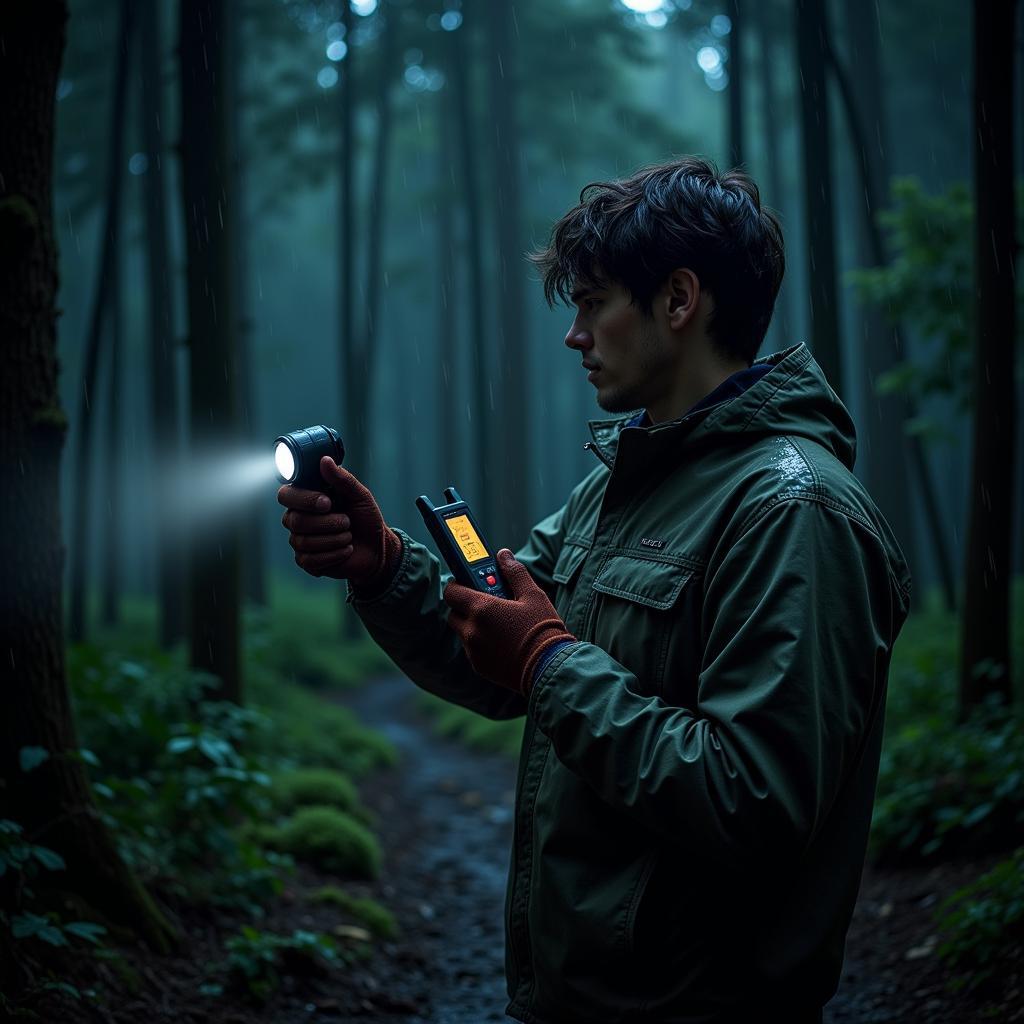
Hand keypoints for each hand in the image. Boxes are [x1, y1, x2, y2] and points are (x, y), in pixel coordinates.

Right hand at [277, 457, 401, 587]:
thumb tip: (325, 460)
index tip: (327, 502)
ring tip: (349, 535)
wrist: (377, 547)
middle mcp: (297, 518)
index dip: (304, 499)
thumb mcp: (360, 496)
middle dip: (326, 522)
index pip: (285, 495)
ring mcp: (300, 540)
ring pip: (302, 541)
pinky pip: (310, 559)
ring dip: (334, 539)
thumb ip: (342, 479)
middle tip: (347, 521)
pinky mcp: (306, 561)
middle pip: (293, 520)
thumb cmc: (365, 518)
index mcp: (306, 498)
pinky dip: (334, 554)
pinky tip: (346, 550)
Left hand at [443, 549, 575, 695]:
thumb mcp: (533, 595)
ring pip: (462, 632)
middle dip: (465, 606)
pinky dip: (480, 642)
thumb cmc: (542, 629)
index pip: (452, 592)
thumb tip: (504, 555)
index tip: (467, 582)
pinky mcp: (480, 667)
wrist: (550, 667)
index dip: (457, 584)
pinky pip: (472, 650)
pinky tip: (501, 640)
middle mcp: (472, 631)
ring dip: (473, 624)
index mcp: (482, 609)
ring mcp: (474, 651)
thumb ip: (515, 572)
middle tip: (486, 602)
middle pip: (454, 613)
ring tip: (497, 622)